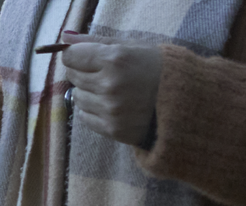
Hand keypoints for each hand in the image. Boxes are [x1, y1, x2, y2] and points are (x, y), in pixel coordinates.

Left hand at [61, 32, 161, 146]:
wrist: (181, 100)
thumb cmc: (155, 67)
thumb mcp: (130, 46)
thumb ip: (95, 41)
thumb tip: (64, 37)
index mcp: (116, 59)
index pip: (72, 57)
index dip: (75, 56)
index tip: (83, 57)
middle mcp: (110, 85)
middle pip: (73, 77)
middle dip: (82, 72)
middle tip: (102, 72)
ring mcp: (110, 109)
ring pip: (77, 98)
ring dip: (87, 92)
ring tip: (108, 89)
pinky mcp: (111, 129)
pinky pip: (84, 117)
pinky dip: (92, 110)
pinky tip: (110, 104)